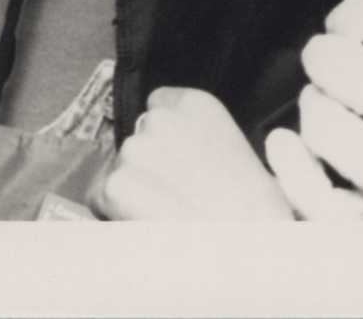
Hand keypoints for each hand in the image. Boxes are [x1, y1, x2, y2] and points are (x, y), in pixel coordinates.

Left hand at [93, 86, 294, 219]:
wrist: (255, 259)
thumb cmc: (261, 218)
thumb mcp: (246, 160)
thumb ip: (207, 141)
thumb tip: (187, 150)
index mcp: (196, 103)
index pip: (157, 107)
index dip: (166, 142)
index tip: (182, 167)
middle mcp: (161, 119)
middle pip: (137, 141)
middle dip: (149, 169)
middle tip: (179, 201)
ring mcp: (135, 150)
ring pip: (119, 169)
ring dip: (133, 192)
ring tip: (168, 218)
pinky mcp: (117, 184)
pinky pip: (101, 197)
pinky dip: (114, 214)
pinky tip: (147, 227)